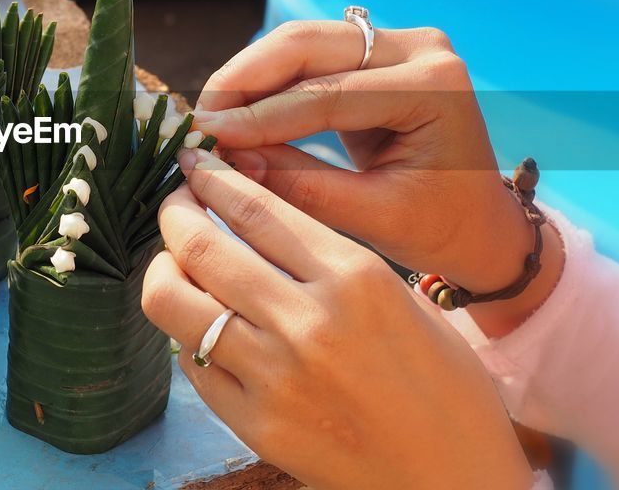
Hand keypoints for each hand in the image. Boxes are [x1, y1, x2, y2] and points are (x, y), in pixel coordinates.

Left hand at [145, 150, 531, 488]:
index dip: (212, 177)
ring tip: (174, 261)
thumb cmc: (444, 387)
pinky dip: (188, 335)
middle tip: (175, 202)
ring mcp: (275, 377)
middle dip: (174, 211)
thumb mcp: (402, 299)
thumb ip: (331, 258)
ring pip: (174, 300)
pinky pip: (192, 364)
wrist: (455, 481)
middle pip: (201, 244)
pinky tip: (201, 325)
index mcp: (356, 278)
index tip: (194, 161)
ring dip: (164, 268)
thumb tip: (257, 217)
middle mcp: (308, 322)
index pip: (256, 208)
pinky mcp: (255, 425)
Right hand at [192, 21, 562, 333]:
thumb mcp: (372, 217)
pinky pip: (311, 56)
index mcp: (434, 87)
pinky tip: (237, 111)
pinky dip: (270, 83)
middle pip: (308, 43)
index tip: (207, 137)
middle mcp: (421, 48)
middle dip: (245, 79)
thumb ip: (300, 186)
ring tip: (211, 119)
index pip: (328, 94)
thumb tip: (223, 163)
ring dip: (250, 77)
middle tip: (199, 120)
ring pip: (302, 42)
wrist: (483, 225)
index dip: (260, 115)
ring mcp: (401, 44)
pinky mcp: (380, 53)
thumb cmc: (440, 229)